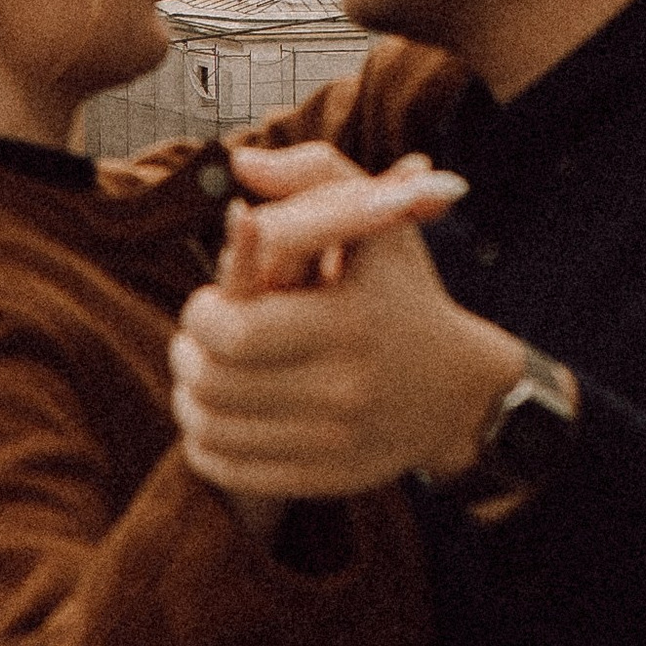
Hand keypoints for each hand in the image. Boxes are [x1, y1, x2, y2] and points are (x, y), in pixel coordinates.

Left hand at [171, 143, 524, 502]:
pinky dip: (205, 441)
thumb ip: (311, 174)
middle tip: (198, 336)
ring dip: (189, 395)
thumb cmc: (401, 291)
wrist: (459, 390)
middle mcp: (345, 390)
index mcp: (350, 322)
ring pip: (210, 428)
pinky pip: (226, 469)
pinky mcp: (324, 480)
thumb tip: (240, 164)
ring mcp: (335, 443)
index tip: (213, 301)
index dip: (203, 313)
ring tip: (202, 370)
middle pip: (213, 382)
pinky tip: (220, 412)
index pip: (235, 332)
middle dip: (187, 351)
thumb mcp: (375, 221)